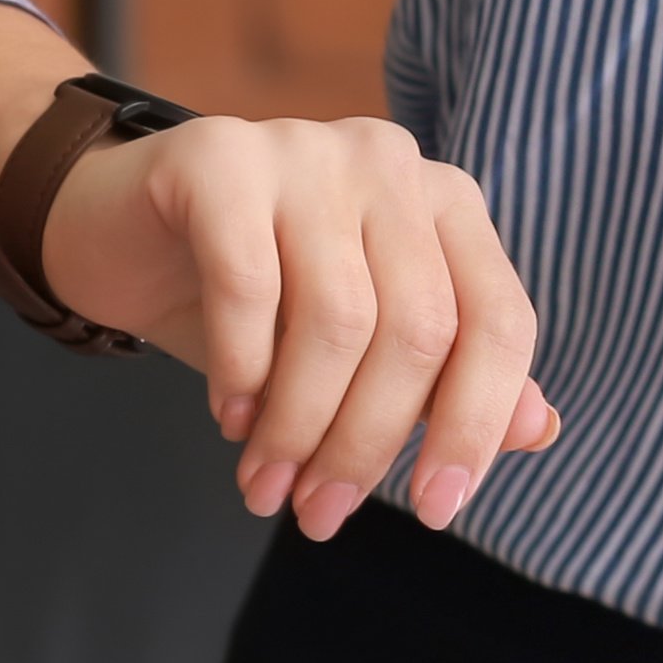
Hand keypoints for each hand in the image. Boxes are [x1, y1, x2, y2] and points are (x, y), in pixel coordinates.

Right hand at [51, 112, 562, 541]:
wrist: (120, 237)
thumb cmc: (260, 304)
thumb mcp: (362, 351)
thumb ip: (452, 382)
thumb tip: (541, 431)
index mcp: (448, 205)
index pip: (500, 322)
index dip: (475, 426)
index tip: (434, 512)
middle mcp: (391, 163)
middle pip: (419, 330)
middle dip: (368, 444)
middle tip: (318, 515)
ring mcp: (308, 148)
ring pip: (339, 320)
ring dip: (299, 426)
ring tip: (266, 483)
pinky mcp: (219, 157)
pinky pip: (250, 286)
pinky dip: (243, 370)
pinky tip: (229, 415)